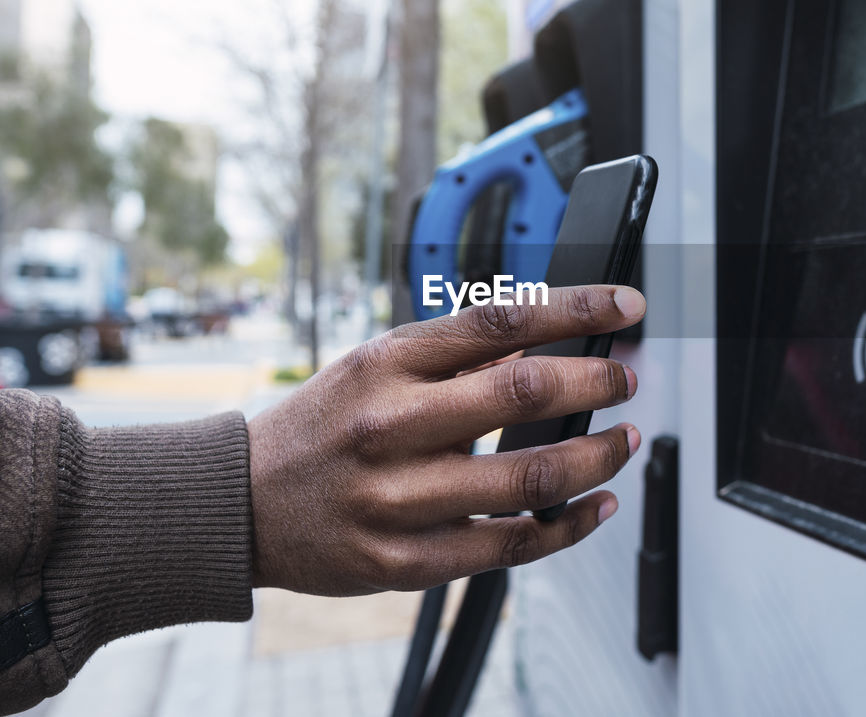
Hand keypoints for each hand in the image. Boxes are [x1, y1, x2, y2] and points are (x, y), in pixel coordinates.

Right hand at [247, 284, 645, 595]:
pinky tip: (593, 506)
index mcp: (386, 363)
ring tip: (622, 441)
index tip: (624, 306)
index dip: (576, 308)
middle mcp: (392, 424)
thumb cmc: (320, 427)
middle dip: (596, 381)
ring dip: (596, 456)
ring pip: (530, 476)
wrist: (241, 503)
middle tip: (624, 379)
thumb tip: (541, 342)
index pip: (500, 321)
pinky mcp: (407, 559)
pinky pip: (509, 545)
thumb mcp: (372, 366)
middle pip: (524, 392)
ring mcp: (399, 497)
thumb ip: (452, 356)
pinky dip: (567, 525)